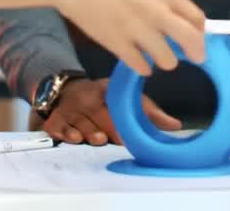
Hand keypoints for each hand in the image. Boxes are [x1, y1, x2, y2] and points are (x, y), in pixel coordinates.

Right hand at [42, 78, 180, 145]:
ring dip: (91, 133)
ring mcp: (69, 110)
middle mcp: (86, 99)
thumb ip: (148, 112)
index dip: (124, 117)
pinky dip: (66, 133)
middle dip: (110, 128)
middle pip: (99, 116)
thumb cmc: (100, 98)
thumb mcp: (122, 97)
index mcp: (104, 90)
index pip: (115, 102)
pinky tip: (75, 137)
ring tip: (100, 139)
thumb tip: (175, 125)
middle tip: (119, 138)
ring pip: (81, 124)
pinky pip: (59, 127)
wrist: (64, 90)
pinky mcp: (54, 119)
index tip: (131, 131)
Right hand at [47, 0, 205, 75]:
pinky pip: (143, 67)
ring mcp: (138, 29)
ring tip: (154, 54)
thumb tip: (188, 26)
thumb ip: (167, 2)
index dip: (200, 33)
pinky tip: (137, 58)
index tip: (196, 39)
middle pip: (190, 40)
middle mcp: (156, 9)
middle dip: (195, 53)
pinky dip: (143, 66)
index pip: (197, 19)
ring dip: (164, 60)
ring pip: (168, 60)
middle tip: (192, 58)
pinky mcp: (119, 45)